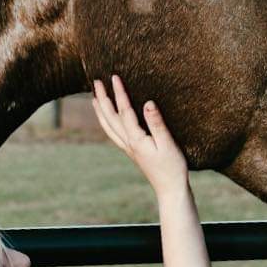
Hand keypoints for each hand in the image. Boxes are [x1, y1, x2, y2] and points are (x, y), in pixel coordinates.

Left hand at [91, 74, 188, 196]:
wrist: (170, 189)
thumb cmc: (173, 167)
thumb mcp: (168, 144)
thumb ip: (157, 123)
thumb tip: (148, 103)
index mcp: (136, 139)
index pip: (124, 111)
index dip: (119, 93)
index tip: (114, 77)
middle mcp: (128, 143)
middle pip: (110, 117)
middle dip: (103, 98)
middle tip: (96, 81)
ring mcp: (128, 148)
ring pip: (108, 126)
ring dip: (101, 111)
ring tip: (94, 97)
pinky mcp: (132, 151)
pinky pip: (113, 134)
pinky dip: (107, 123)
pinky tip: (108, 119)